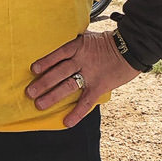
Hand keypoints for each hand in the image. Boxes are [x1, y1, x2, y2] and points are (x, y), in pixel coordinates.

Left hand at [26, 30, 140, 127]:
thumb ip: (75, 44)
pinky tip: (66, 122)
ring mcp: (90, 74)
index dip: (45, 62)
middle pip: (59, 72)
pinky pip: (86, 102)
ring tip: (39, 104)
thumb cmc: (108, 42)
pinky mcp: (99, 86)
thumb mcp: (89, 37)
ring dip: (52, 96)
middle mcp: (81, 60)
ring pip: (68, 86)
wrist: (132, 48)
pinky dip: (76, 113)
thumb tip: (61, 46)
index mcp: (78, 47)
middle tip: (29, 92)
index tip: (33, 70)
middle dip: (43, 83)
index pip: (58, 54)